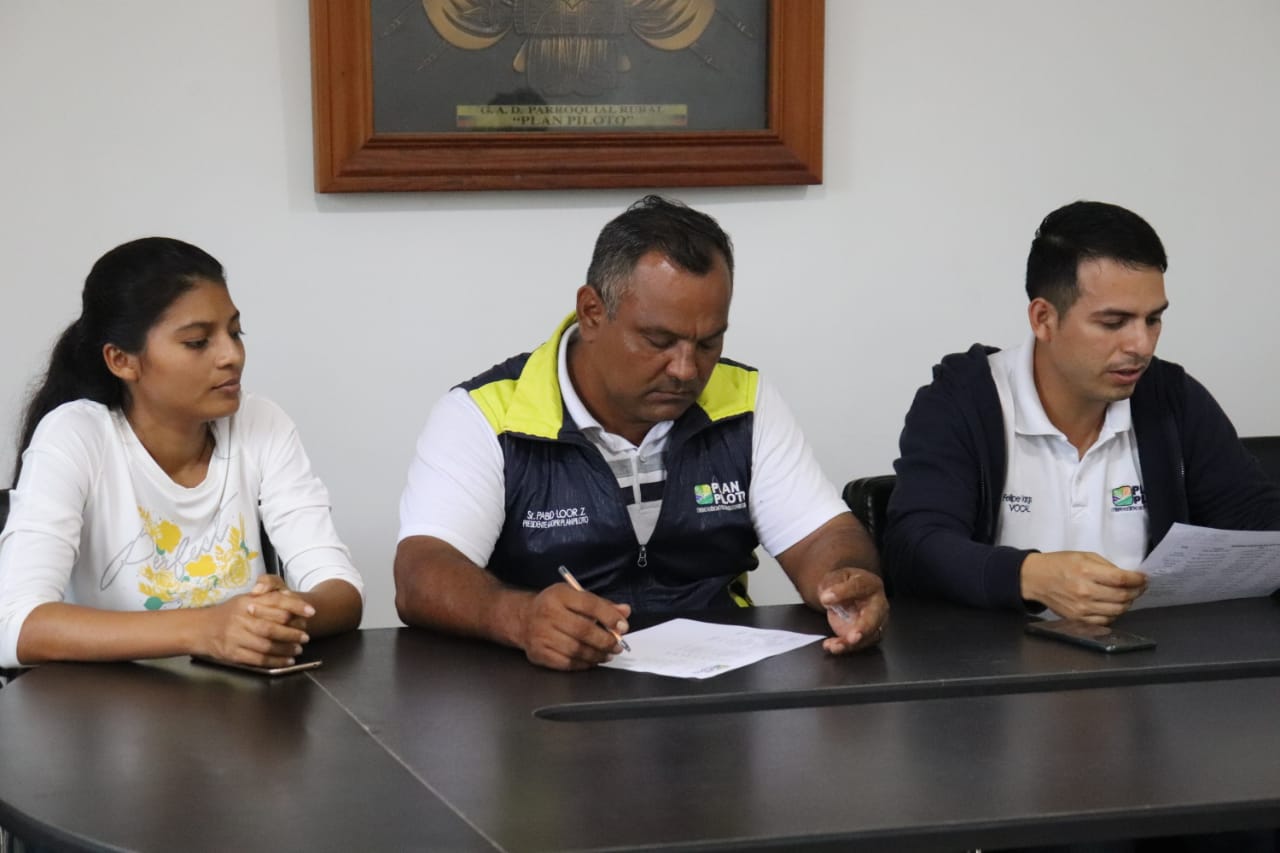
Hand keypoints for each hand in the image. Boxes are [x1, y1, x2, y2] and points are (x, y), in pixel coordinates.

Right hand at [198, 578, 315, 666]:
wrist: (200, 628)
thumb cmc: (229, 613)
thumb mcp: (245, 598)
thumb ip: (266, 596)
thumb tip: (289, 595)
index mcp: (247, 601)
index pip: (276, 601)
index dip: (296, 606)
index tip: (311, 612)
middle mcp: (241, 618)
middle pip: (273, 626)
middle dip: (293, 632)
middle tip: (306, 636)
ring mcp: (236, 636)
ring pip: (267, 645)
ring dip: (286, 648)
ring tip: (298, 649)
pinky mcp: (232, 652)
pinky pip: (258, 659)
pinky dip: (275, 661)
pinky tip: (287, 661)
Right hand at [517, 583, 630, 670]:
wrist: (523, 618)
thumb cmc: (555, 606)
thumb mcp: (575, 597)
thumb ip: (601, 605)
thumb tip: (625, 612)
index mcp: (559, 595)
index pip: (590, 605)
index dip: (609, 617)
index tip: (623, 627)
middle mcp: (548, 614)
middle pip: (583, 630)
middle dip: (605, 640)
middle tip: (617, 646)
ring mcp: (541, 635)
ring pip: (576, 650)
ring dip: (597, 654)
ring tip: (607, 655)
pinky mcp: (538, 653)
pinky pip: (567, 663)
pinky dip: (583, 664)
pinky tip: (592, 661)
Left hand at [817, 567, 887, 654]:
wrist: (847, 595)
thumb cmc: (845, 585)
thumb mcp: (835, 578)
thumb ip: (830, 585)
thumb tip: (826, 597)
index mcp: (870, 584)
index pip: (858, 587)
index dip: (842, 593)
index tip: (825, 599)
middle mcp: (878, 603)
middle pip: (874, 617)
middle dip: (864, 628)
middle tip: (853, 636)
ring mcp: (876, 621)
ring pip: (869, 635)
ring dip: (851, 644)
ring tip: (835, 645)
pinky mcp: (870, 635)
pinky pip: (860, 644)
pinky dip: (846, 647)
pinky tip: (832, 646)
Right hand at [1020, 551, 1146, 623]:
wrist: (1035, 579)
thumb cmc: (1059, 564)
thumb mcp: (1083, 555)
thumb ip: (1106, 566)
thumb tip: (1127, 576)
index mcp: (1086, 571)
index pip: (1121, 579)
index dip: (1137, 579)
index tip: (1144, 578)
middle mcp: (1085, 591)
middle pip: (1122, 596)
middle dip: (1136, 591)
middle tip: (1139, 587)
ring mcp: (1082, 608)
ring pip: (1117, 610)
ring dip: (1127, 603)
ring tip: (1127, 596)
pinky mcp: (1078, 618)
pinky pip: (1105, 620)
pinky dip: (1114, 614)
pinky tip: (1113, 606)